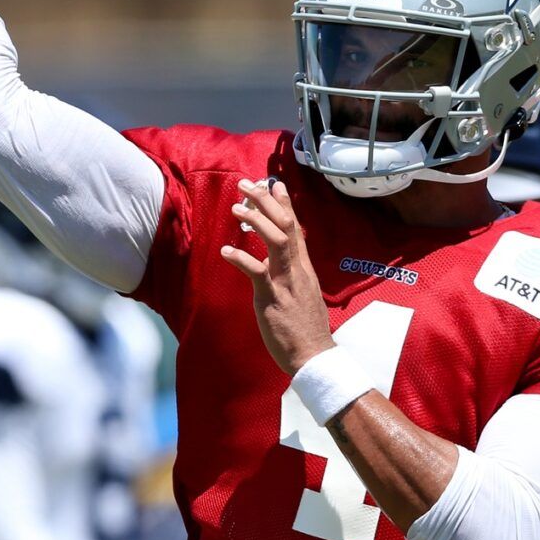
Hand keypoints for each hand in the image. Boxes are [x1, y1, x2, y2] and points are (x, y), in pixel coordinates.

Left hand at [219, 178, 334, 375]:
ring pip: (277, 241)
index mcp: (303, 268)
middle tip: (247, 184)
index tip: (274, 184)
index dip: (284, 205)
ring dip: (257, 221)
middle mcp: (297, 270)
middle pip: (286, 226)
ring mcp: (286, 282)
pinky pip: (256, 272)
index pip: (296, 228)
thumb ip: (293, 274)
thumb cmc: (305, 329)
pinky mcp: (272, 297)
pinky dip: (240, 258)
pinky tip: (226, 250)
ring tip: (236, 208)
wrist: (314, 355)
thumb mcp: (303, 294)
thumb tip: (281, 262)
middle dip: (266, 202)